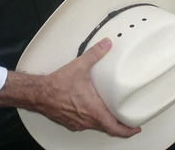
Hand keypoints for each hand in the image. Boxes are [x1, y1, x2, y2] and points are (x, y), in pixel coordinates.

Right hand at [0, 39, 140, 137]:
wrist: (38, 94)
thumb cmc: (57, 85)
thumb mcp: (79, 66)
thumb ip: (95, 54)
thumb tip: (107, 45)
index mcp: (93, 110)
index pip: (114, 127)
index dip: (127, 130)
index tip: (135, 129)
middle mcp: (86, 120)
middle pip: (107, 128)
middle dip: (119, 126)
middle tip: (128, 122)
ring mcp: (77, 123)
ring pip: (96, 126)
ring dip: (105, 122)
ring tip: (112, 115)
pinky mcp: (70, 122)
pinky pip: (85, 124)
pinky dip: (92, 120)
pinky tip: (92, 111)